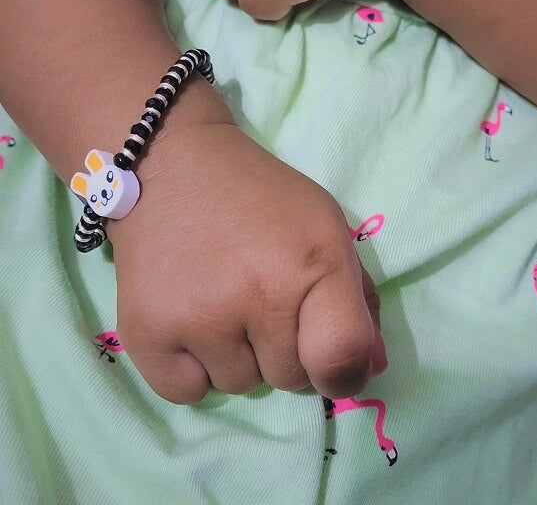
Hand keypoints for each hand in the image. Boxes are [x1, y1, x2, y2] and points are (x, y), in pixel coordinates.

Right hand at [110, 121, 386, 402]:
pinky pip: (187, 392)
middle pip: (289, 379)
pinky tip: (187, 319)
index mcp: (313, 263)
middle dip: (281, 348)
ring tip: (217, 297)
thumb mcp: (323, 224)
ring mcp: (199, 316)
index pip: (341, 358)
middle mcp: (259, 295)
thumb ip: (356, 296)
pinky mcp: (145, 330)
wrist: (170, 164)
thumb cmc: (258, 195)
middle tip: (256, 295)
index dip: (342, 372)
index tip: (325, 358)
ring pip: (238, 385)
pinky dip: (190, 368)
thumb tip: (371, 367)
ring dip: (234, 356)